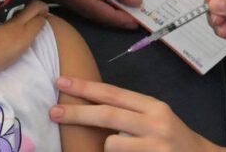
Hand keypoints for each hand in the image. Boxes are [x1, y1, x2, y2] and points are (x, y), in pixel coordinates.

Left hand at [50, 77, 221, 151]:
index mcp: (153, 106)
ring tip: (130, 150)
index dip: (86, 87)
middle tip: (53, 111)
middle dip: (77, 113)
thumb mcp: (155, 119)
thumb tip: (90, 105)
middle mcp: (155, 122)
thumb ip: (129, 112)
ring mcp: (154, 146)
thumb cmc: (173, 140)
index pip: (113, 93)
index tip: (62, 81)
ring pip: (111, 143)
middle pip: (107, 115)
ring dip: (110, 148)